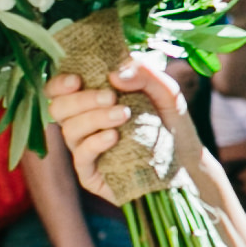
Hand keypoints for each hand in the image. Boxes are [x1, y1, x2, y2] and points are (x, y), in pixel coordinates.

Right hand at [48, 60, 233, 212]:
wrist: (188, 159)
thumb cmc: (170, 122)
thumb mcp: (165, 90)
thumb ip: (143, 73)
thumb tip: (114, 75)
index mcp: (91, 100)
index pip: (58, 90)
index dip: (59, 84)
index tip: (76, 80)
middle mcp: (82, 123)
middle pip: (58, 108)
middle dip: (81, 100)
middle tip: (111, 97)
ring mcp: (84, 149)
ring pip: (68, 130)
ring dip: (94, 118)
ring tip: (123, 115)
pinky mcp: (91, 173)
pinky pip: (81, 156)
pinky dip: (94, 143)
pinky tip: (113, 137)